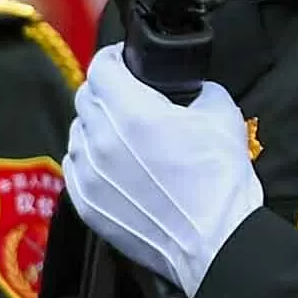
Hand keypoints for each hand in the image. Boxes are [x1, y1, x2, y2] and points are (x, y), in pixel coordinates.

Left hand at [64, 48, 262, 296]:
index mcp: (134, 113)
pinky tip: (115, 164)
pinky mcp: (87, 204)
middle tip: (128, 95)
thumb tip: (189, 89)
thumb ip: (198, 90)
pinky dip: (90, 159)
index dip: (113, 58)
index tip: (123, 61)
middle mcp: (103, 142)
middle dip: (106, 89)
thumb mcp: (222, 114)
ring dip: (95, 125)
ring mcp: (90, 176)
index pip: (100, 68)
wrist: (214, 240)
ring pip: (76, 132)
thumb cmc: (219, 183)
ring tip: (123, 134)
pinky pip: (75, 167)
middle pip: (85, 97)